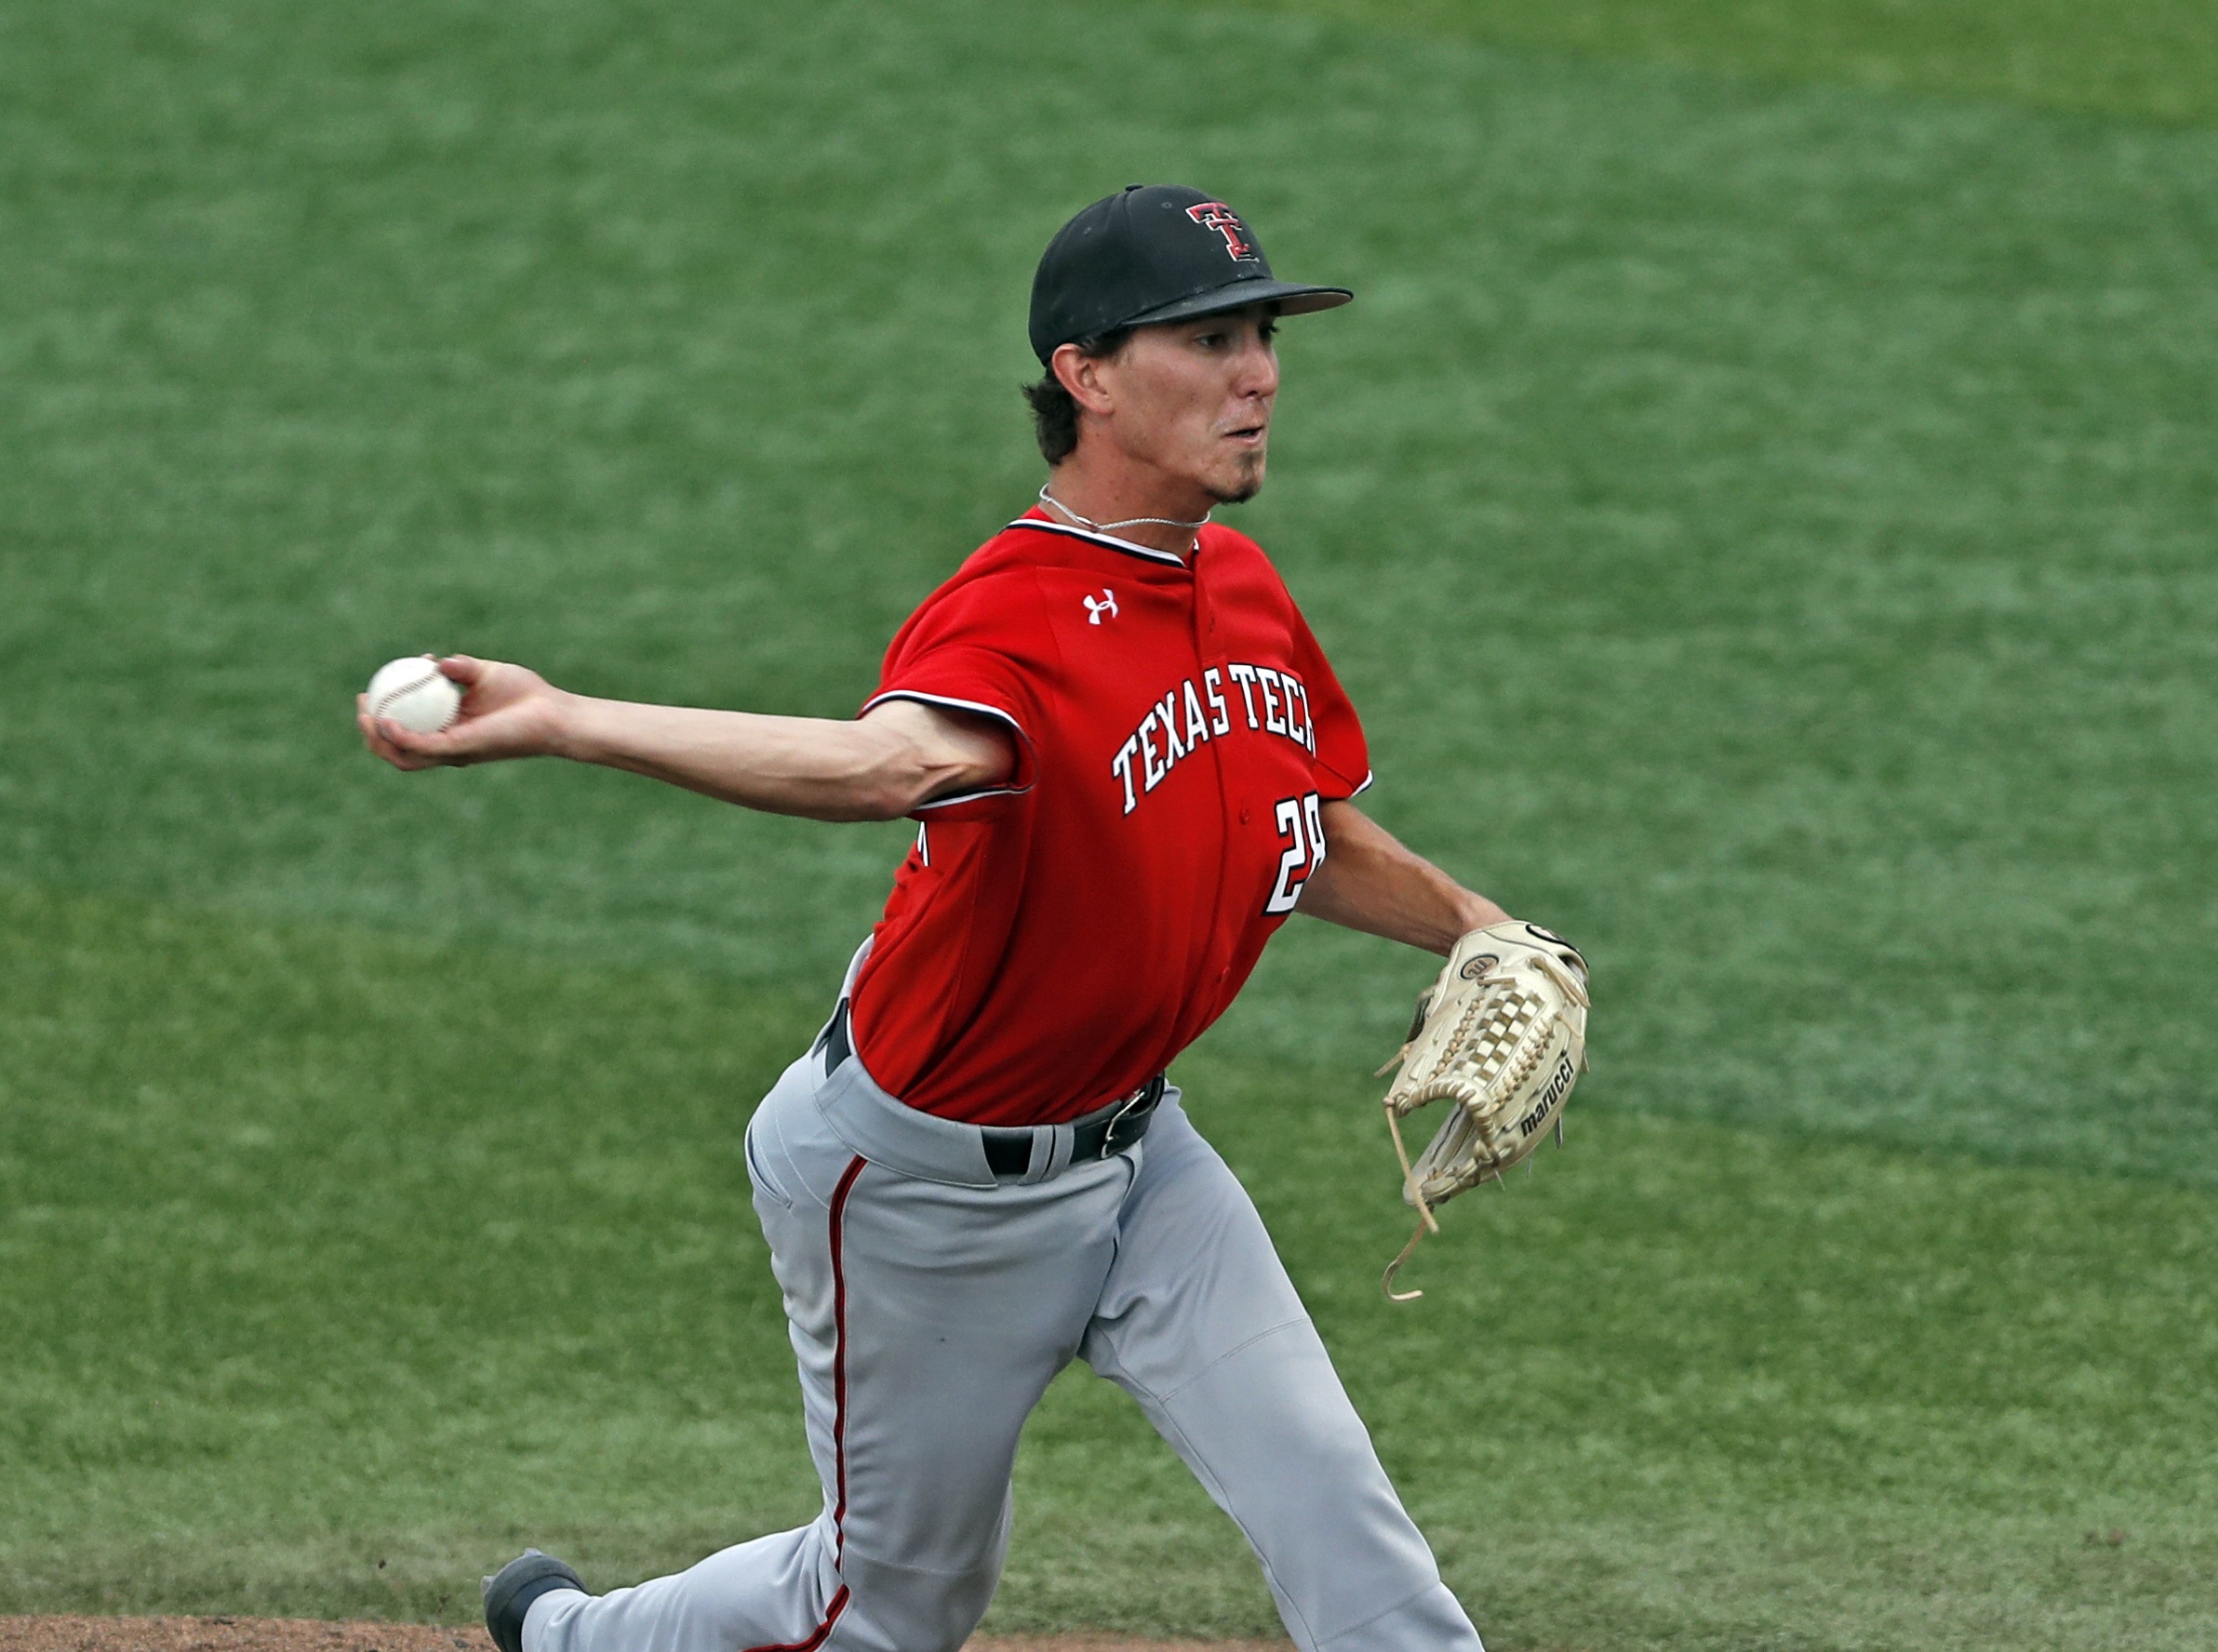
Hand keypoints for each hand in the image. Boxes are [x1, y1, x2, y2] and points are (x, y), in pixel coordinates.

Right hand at [357, 655, 569, 770]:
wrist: (552, 711)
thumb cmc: (525, 694)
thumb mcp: (485, 673)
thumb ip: (460, 668)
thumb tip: (434, 661)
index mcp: (451, 730)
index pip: (408, 730)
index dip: (383, 716)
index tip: (371, 691)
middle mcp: (449, 746)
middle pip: (398, 750)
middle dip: (371, 733)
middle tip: (362, 705)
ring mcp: (454, 750)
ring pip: (403, 756)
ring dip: (378, 740)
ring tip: (365, 715)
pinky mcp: (461, 749)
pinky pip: (422, 747)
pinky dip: (400, 737)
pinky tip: (386, 720)